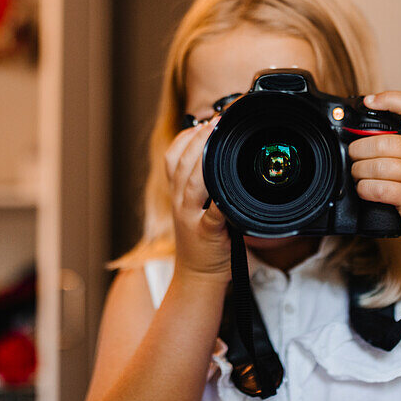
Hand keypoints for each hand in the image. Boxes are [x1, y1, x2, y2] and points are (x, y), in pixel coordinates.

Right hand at [164, 120, 230, 281]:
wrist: (197, 278)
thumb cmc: (202, 242)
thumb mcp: (195, 208)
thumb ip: (203, 184)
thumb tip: (221, 156)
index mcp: (177, 193)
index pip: (172, 157)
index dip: (186, 137)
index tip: (203, 122)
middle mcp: (180, 202)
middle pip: (181, 164)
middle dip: (198, 139)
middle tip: (216, 121)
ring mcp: (191, 218)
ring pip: (193, 182)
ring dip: (204, 158)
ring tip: (218, 140)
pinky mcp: (207, 233)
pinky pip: (213, 213)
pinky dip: (220, 199)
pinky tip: (228, 187)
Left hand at [348, 91, 400, 249]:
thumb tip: (361, 137)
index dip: (389, 98)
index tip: (368, 101)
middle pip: (383, 140)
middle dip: (359, 150)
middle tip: (353, 158)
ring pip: (378, 165)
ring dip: (359, 172)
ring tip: (358, 176)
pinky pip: (380, 188)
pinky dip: (365, 189)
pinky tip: (365, 191)